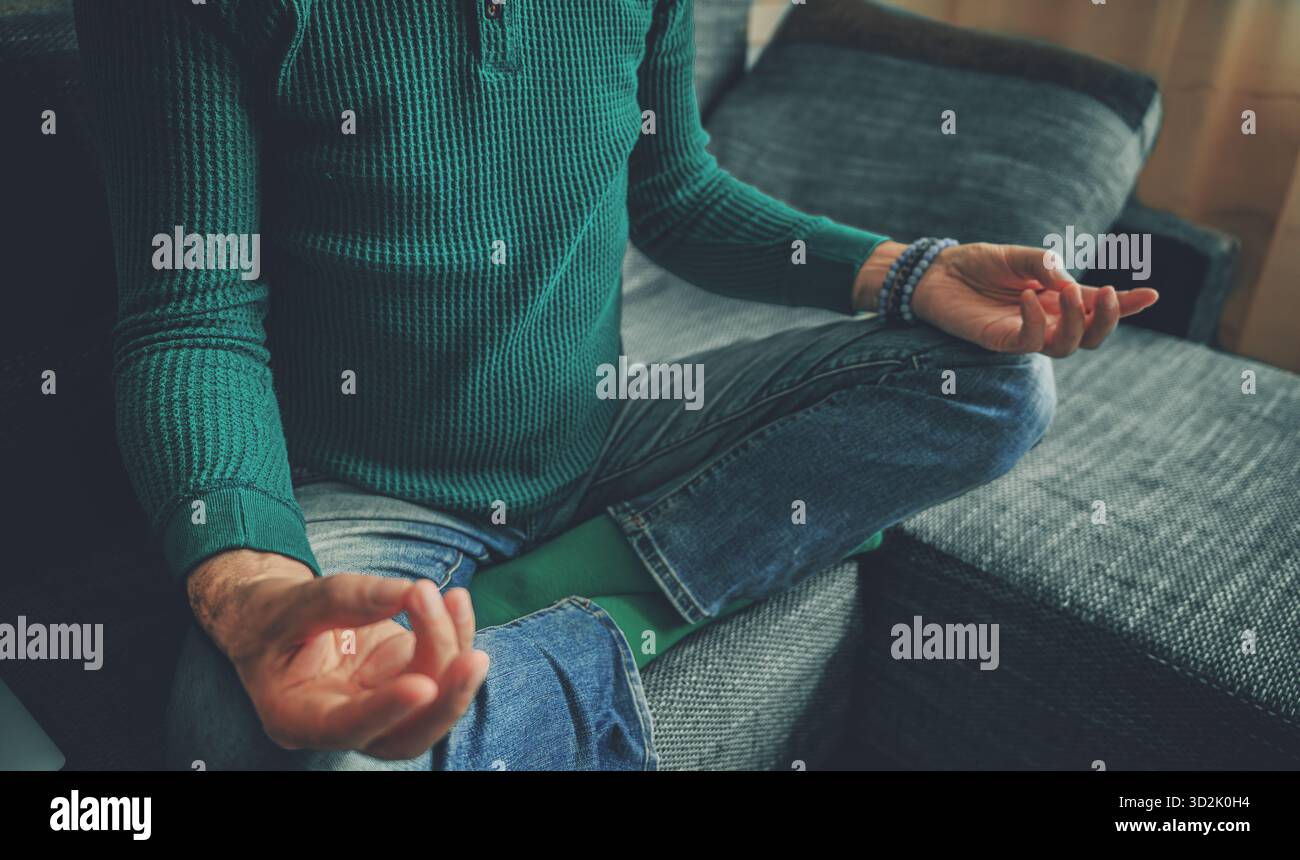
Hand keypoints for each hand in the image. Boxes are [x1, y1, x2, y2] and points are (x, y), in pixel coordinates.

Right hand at [187, 549, 487, 759]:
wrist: (277, 617)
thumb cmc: (274, 616)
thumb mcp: (291, 603)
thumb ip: (343, 599)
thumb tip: (406, 592)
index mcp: (298, 716)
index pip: (346, 728)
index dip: (387, 711)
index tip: (424, 686)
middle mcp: (345, 723)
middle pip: (406, 734)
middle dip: (446, 700)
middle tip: (472, 659)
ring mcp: (381, 706)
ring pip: (433, 702)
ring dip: (453, 651)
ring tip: (451, 599)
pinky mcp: (404, 680)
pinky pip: (443, 668)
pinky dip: (457, 634)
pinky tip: (456, 602)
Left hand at [855, 241, 1158, 355]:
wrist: (935, 274)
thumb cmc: (975, 265)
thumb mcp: (1016, 256)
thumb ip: (1043, 265)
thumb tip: (1066, 279)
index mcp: (1056, 297)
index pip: (1097, 306)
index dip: (1128, 305)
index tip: (1153, 295)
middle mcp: (1046, 319)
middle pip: (1091, 336)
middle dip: (1109, 319)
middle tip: (1111, 295)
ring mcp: (1024, 333)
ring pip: (1067, 346)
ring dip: (1076, 321)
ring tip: (1067, 293)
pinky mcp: (999, 341)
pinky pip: (1028, 342)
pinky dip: (1035, 320)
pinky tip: (1027, 297)